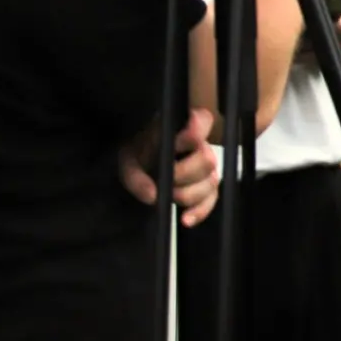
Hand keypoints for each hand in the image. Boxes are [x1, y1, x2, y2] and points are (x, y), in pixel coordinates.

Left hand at [118, 108, 220, 226]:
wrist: (138, 167)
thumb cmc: (136, 156)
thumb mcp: (128, 161)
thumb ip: (137, 177)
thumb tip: (153, 195)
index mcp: (183, 129)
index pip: (203, 121)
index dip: (194, 134)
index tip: (175, 146)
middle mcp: (201, 146)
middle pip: (208, 160)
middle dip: (186, 175)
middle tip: (167, 181)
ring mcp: (207, 168)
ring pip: (211, 182)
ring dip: (189, 194)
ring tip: (170, 197)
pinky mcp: (207, 188)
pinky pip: (212, 201)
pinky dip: (200, 212)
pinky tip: (185, 219)